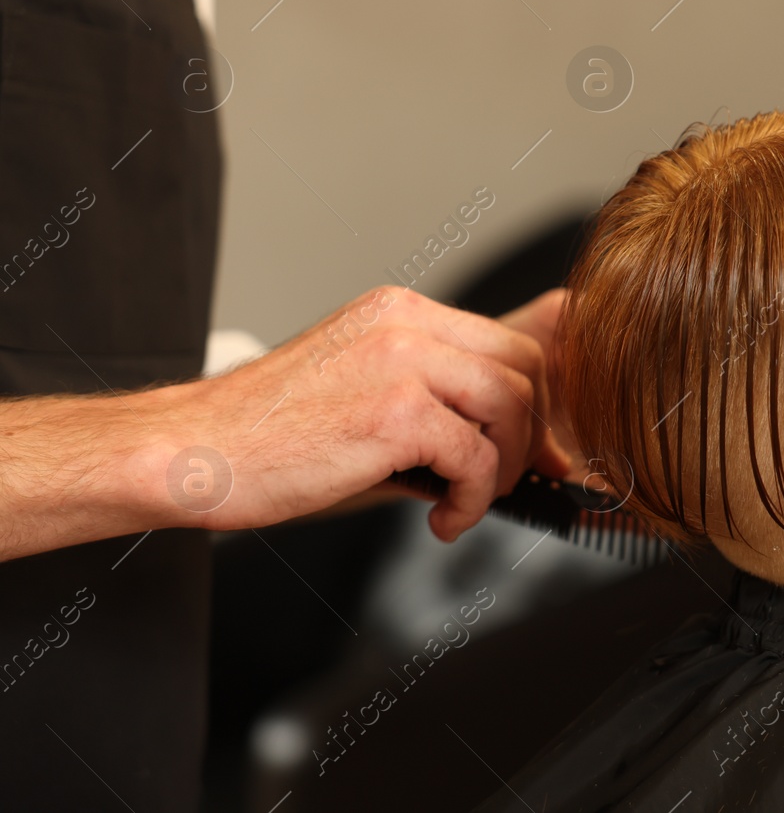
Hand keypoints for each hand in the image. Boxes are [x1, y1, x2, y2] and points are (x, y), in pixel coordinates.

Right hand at [142, 285, 573, 541]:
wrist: (193, 450)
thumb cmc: (269, 434)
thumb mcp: (359, 386)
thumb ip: (427, 394)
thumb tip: (501, 439)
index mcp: (399, 311)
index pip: (506, 341)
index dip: (536, 400)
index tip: (543, 446)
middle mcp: (406, 323)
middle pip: (523, 367)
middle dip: (532, 432)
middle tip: (513, 480)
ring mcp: (402, 363)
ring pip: (511, 405)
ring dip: (507, 466)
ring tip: (469, 500)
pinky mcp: (395, 414)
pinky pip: (477, 456)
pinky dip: (475, 498)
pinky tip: (443, 520)